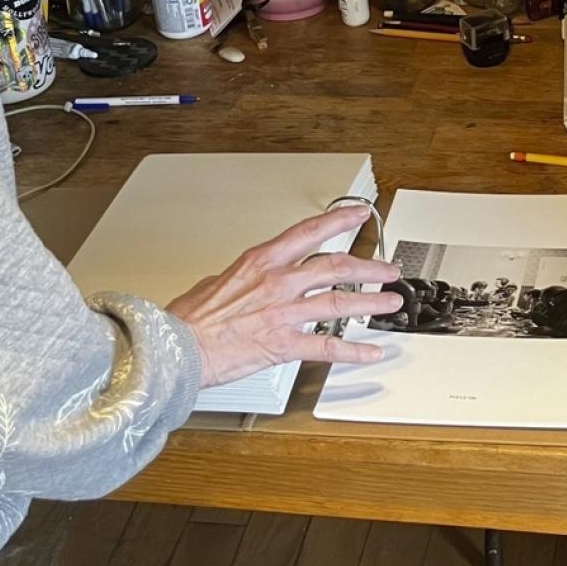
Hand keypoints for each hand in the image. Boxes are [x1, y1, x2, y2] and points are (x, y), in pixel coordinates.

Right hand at [166, 206, 402, 388]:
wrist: (177, 348)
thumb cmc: (189, 319)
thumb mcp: (215, 281)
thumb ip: (242, 277)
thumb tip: (248, 277)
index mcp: (261, 261)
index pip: (309, 231)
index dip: (339, 220)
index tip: (359, 213)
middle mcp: (278, 283)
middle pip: (336, 267)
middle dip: (369, 266)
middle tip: (387, 268)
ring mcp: (284, 314)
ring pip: (340, 303)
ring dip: (371, 302)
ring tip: (390, 302)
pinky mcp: (283, 345)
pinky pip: (328, 347)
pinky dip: (354, 350)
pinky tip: (370, 351)